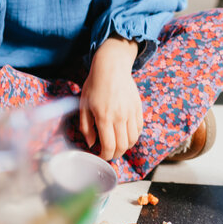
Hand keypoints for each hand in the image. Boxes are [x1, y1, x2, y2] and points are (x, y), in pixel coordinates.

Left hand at [79, 36, 143, 160]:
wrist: (112, 66)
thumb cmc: (95, 85)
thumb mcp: (83, 105)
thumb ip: (86, 127)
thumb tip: (91, 143)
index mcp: (104, 116)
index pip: (109, 146)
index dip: (105, 156)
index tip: (100, 157)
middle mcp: (120, 116)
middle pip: (122, 146)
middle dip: (115, 154)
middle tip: (108, 153)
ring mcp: (131, 112)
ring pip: (133, 140)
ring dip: (125, 147)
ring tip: (116, 145)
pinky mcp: (138, 108)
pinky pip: (139, 129)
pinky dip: (133, 136)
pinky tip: (125, 135)